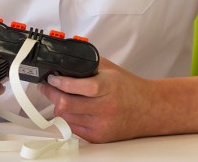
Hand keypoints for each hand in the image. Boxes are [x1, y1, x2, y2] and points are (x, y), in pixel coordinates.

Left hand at [37, 57, 155, 142]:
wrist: (150, 109)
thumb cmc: (129, 88)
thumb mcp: (109, 69)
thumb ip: (87, 63)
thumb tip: (62, 61)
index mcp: (108, 87)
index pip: (78, 87)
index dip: (60, 82)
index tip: (51, 78)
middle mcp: (105, 108)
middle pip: (67, 104)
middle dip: (52, 94)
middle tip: (47, 87)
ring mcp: (101, 125)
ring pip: (66, 117)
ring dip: (58, 106)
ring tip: (59, 96)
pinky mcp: (99, 137)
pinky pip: (73, 128)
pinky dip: (68, 118)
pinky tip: (71, 109)